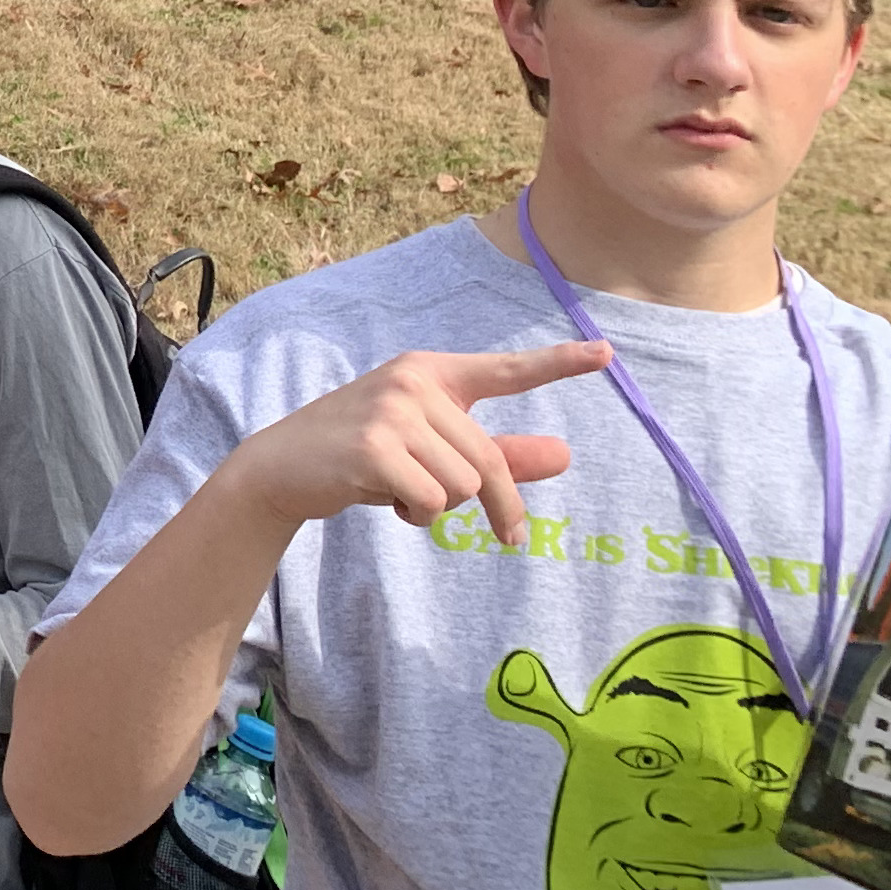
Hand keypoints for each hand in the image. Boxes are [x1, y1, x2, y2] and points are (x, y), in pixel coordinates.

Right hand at [218, 344, 608, 547]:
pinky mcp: (373, 446)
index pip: (505, 370)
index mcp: (431, 373)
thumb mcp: (431, 450)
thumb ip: (499, 453)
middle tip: (508, 537)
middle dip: (500, 506)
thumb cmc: (364, 456)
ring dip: (440, 507)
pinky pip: (432, 502)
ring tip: (401, 491)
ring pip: (462, 485)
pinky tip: (383, 497)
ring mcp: (391, 411)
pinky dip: (417, 515)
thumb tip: (565, 455)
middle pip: (488, 460)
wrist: (283, 467)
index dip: (559, 362)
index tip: (607, 353)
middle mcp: (413, 382)